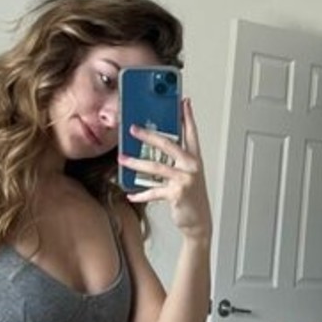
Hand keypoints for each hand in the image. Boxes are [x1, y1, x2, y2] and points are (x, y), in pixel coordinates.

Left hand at [118, 98, 212, 242]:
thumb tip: (156, 146)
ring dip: (136, 163)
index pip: (191, 132)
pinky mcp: (177, 193)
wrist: (199, 220)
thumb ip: (175, 160)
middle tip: (133, 128)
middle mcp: (191, 166)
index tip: (183, 101)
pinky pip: (154, 191)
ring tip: (122, 159)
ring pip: (156, 167)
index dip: (187, 116)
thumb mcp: (186, 174)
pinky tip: (131, 193)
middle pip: (169, 145)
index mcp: (194, 158)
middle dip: (149, 135)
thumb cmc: (191, 195)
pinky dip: (141, 193)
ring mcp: (185, 179)